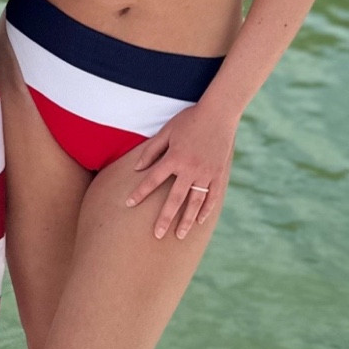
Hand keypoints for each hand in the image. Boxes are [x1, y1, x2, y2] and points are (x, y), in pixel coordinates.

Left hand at [123, 104, 236, 240]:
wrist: (219, 113)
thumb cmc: (189, 119)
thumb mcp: (167, 131)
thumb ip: (151, 150)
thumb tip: (136, 168)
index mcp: (174, 158)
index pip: (152, 180)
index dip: (139, 192)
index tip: (129, 204)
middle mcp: (189, 169)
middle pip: (174, 199)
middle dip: (164, 218)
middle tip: (157, 235)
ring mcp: (206, 173)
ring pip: (194, 203)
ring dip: (186, 220)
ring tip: (179, 235)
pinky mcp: (218, 174)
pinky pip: (212, 197)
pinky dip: (206, 210)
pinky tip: (199, 221)